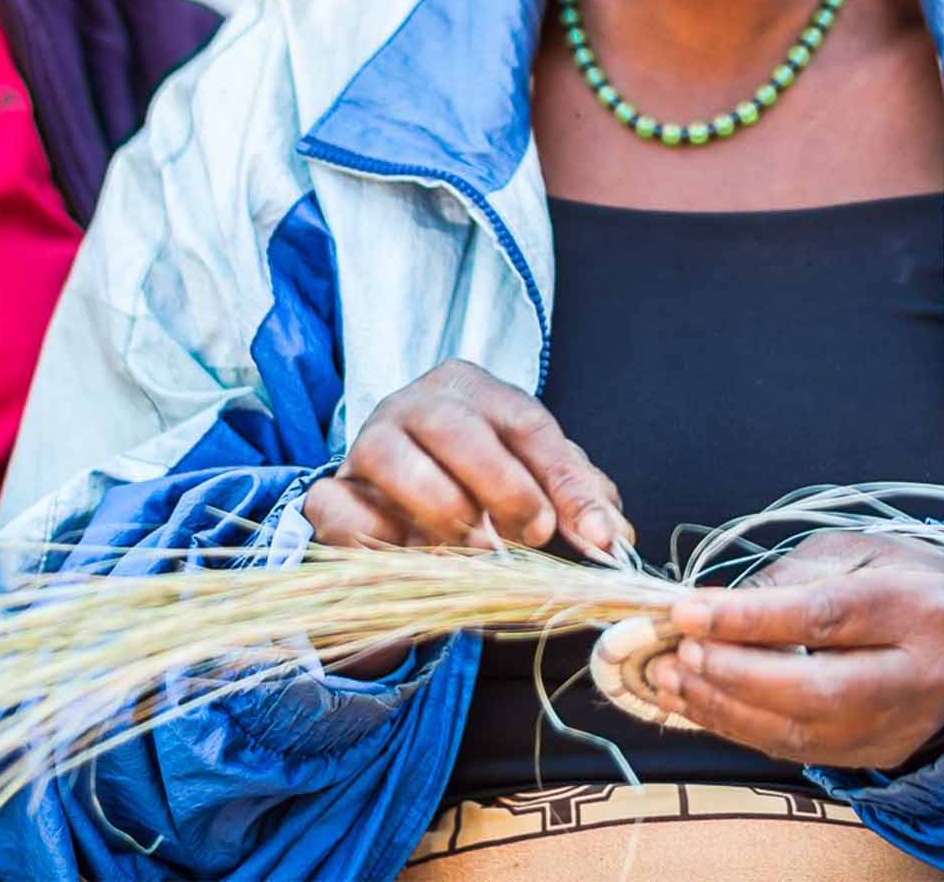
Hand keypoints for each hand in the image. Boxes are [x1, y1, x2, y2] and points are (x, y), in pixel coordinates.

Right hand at [304, 360, 630, 555]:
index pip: (524, 421)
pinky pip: (342, 506)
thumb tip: (613, 533)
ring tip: (476, 548)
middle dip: (503, 485)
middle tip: (534, 533)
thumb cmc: (475, 487)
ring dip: (441, 508)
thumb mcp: (531, 481)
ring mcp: (365, 443)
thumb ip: (573, 497)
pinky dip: (379, 536)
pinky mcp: (330, 491)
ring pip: (391, 456)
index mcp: (469, 388)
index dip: (565, 479)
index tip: (596, 533)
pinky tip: (413, 556)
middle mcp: (412, 404)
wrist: (394, 515)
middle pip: (455, 427)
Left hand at [653, 532, 943, 769]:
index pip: (825, 617)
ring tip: (671, 679)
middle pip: (819, 690)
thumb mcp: (851, 553)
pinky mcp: (877, 755)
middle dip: (736, 674)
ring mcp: (900, 726)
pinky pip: (800, 752)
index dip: (750, 618)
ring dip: (726, 709)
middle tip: (680, 651)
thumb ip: (789, 578)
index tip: (688, 611)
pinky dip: (740, 729)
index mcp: (914, 608)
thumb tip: (716, 607)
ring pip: (805, 733)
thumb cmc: (897, 580)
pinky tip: (695, 704)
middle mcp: (916, 677)